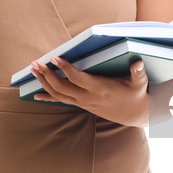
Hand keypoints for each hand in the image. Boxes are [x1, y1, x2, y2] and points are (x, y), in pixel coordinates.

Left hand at [30, 56, 149, 126]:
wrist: (134, 114)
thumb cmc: (135, 94)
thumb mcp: (139, 84)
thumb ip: (138, 73)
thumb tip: (138, 62)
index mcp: (100, 88)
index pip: (78, 79)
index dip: (65, 69)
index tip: (55, 58)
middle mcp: (88, 97)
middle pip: (62, 87)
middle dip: (47, 75)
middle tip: (36, 63)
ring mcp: (83, 102)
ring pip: (58, 94)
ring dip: (44, 82)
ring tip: (33, 70)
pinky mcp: (81, 104)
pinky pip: (61, 101)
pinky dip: (48, 97)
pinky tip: (36, 95)